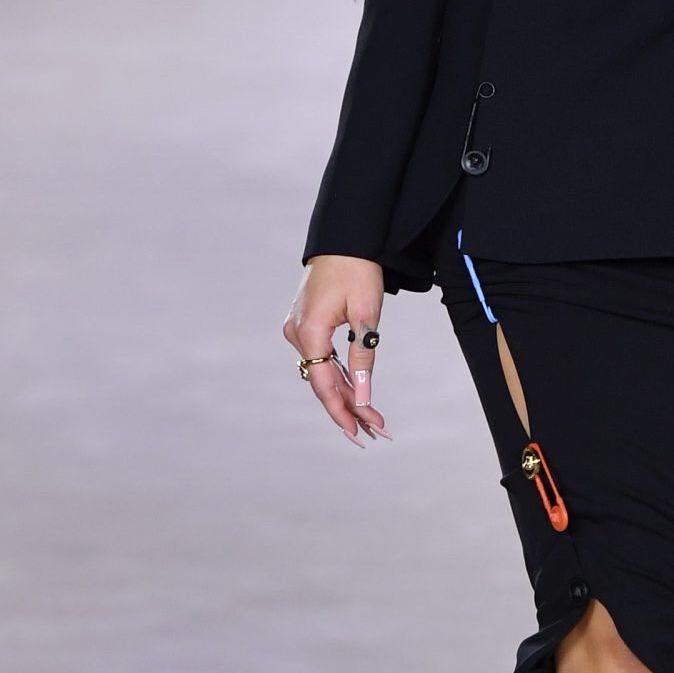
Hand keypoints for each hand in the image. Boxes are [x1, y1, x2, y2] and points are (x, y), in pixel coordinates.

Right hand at [285, 258, 387, 444]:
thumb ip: (362, 356)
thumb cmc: (357, 270)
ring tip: (370, 418)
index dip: (343, 412)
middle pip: (322, 382)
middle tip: (376, 431)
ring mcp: (298, 329)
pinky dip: (338, 374)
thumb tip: (363, 395)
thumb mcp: (366, 315)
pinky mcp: (304, 324)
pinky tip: (355, 392)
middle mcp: (297, 334)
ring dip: (346, 394)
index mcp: (309, 332)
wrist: (343, 239)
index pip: (324, 385)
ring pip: (322, 372)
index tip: (360, 433)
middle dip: (349, 409)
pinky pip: (320, 357)